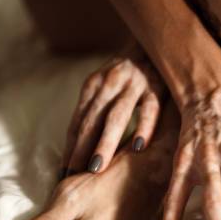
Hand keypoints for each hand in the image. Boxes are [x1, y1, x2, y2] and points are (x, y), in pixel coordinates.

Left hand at [60, 43, 163, 176]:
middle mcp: (110, 83)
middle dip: (80, 149)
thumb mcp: (107, 85)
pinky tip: (138, 147)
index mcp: (94, 84)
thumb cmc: (129, 73)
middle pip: (92, 120)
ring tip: (96, 167)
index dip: (69, 146)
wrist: (156, 43)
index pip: (78, 121)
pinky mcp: (157, 87)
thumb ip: (96, 109)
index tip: (62, 172)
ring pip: (116, 117)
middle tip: (72, 175)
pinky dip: (144, 127)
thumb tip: (78, 147)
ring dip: (104, 143)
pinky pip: (150, 110)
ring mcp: (134, 84)